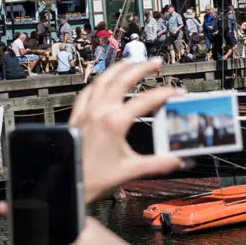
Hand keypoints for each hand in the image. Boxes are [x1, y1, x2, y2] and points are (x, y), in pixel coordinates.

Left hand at [68, 57, 183, 201]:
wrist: (68, 182)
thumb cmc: (93, 178)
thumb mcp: (130, 171)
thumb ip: (157, 164)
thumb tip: (177, 160)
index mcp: (114, 123)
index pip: (146, 100)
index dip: (165, 94)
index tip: (176, 93)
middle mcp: (99, 112)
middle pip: (123, 80)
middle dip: (142, 68)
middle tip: (155, 63)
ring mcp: (87, 112)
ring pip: (103, 80)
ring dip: (119, 69)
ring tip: (131, 62)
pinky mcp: (78, 117)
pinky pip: (87, 92)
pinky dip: (98, 83)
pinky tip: (102, 81)